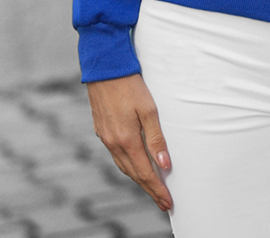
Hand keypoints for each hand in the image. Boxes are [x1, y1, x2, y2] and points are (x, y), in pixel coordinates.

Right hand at [87, 73, 171, 211]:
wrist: (104, 67)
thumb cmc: (129, 84)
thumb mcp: (148, 109)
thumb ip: (156, 137)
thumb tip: (165, 164)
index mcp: (126, 140)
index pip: (145, 173)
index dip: (157, 189)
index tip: (168, 202)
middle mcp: (113, 143)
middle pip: (134, 174)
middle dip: (149, 188)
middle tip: (163, 201)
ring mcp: (105, 137)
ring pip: (124, 166)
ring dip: (138, 178)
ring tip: (152, 185)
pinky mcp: (101, 129)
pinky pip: (116, 155)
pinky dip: (128, 164)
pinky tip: (135, 163)